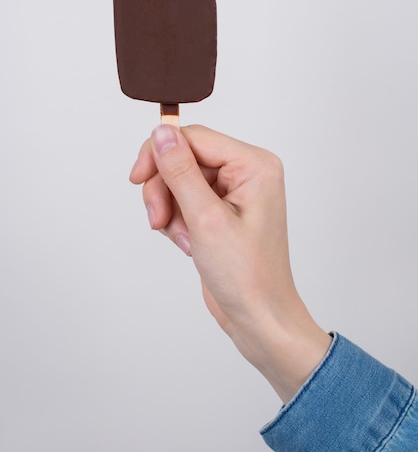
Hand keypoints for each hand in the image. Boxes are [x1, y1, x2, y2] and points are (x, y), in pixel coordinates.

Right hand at [130, 124, 330, 402]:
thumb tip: (162, 133)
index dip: (161, 153)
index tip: (137, 177)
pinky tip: (187, 244)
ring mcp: (233, 191)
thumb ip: (180, 172)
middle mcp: (245, 172)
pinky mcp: (220, 209)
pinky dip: (176, 220)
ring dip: (169, 209)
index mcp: (254, 165)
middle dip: (165, 190)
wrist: (258, 317)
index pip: (195, 138)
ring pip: (179, 179)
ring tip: (182, 239)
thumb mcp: (206, 219)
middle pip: (184, 158)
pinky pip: (183, 199)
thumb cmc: (248, 275)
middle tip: (159, 220)